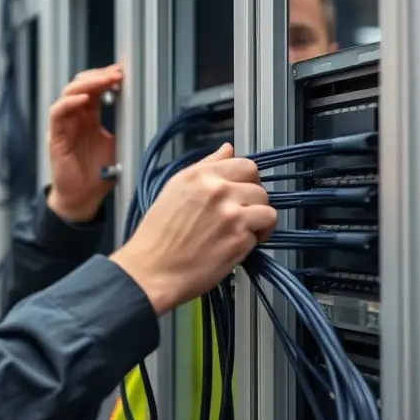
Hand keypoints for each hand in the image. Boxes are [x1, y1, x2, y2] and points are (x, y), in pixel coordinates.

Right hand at [46, 65, 122, 222]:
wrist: (82, 198)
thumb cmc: (97, 175)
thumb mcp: (117, 145)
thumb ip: (123, 128)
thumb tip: (142, 113)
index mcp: (88, 118)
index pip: (94, 88)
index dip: (106, 78)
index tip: (123, 73)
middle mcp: (75, 118)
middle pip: (81, 84)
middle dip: (98, 76)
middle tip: (116, 74)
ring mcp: (63, 125)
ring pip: (69, 93)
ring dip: (87, 84)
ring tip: (103, 80)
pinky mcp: (55, 136)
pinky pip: (57, 113)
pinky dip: (69, 102)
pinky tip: (84, 98)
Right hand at [110, 143, 276, 314]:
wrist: (151, 270)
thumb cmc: (157, 236)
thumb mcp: (175, 189)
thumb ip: (206, 166)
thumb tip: (228, 150)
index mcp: (200, 176)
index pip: (245, 165)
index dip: (247, 182)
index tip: (242, 193)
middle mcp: (217, 191)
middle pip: (260, 188)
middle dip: (254, 203)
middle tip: (240, 216)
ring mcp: (230, 215)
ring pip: (268, 211)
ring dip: (259, 223)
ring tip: (241, 232)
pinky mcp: (239, 240)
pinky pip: (261, 235)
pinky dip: (252, 243)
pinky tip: (233, 246)